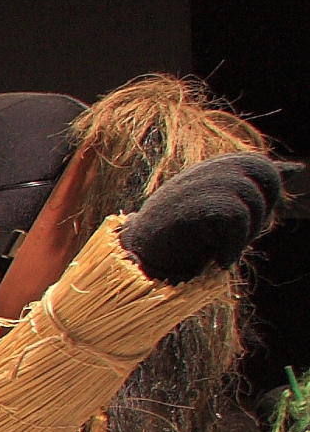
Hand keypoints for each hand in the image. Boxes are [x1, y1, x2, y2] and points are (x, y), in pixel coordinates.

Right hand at [118, 154, 293, 286]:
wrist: (138, 264)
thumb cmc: (180, 242)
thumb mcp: (225, 208)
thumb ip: (258, 187)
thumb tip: (298, 168)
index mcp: (215, 167)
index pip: (261, 169)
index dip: (263, 196)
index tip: (236, 220)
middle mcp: (208, 168)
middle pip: (266, 181)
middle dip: (257, 215)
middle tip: (226, 237)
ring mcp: (201, 184)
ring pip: (254, 203)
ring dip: (240, 237)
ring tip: (211, 248)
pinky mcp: (197, 203)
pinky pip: (237, 221)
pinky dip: (229, 247)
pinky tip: (209, 257)